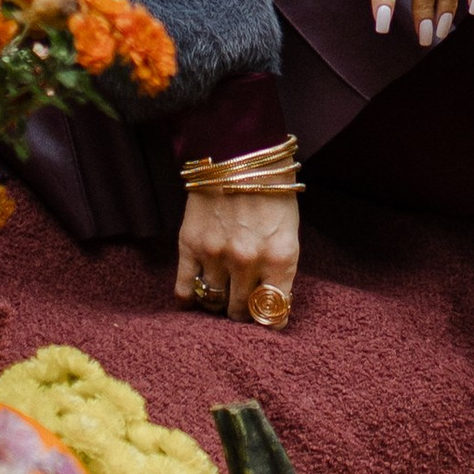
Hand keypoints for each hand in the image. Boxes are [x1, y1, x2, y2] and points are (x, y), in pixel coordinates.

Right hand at [176, 184, 299, 320]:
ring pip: (213, 303)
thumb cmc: (271, 191)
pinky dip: (188, 299)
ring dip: (217, 304)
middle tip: (241, 305)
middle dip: (242, 313)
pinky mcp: (190, 246)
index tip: (266, 320)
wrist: (239, 152)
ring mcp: (216, 255)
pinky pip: (184, 289)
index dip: (269, 322)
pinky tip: (194, 297)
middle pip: (241, 312)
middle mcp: (248, 262)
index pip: (274, 314)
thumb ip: (279, 267)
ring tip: (221, 295)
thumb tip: (267, 300)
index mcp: (281, 258)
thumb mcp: (289, 230)